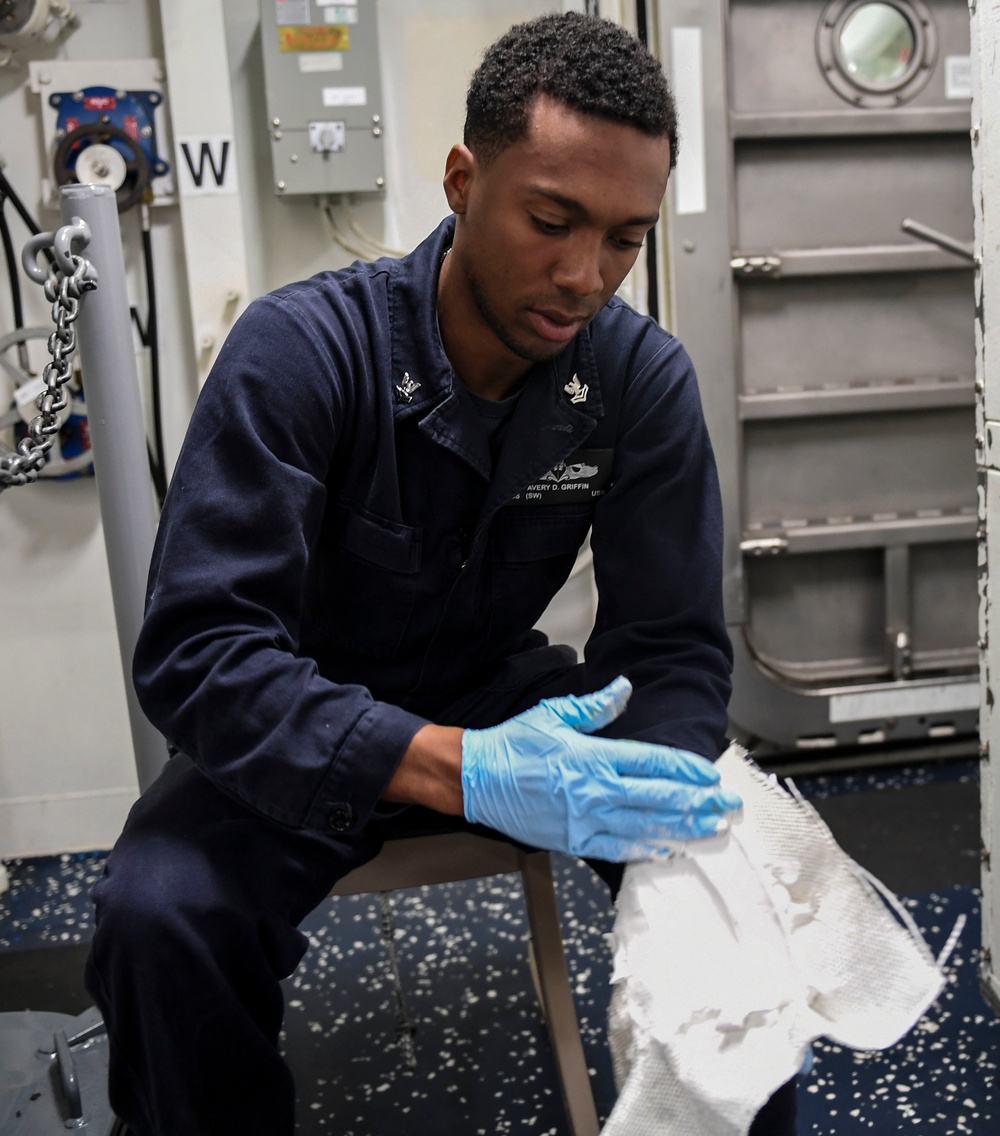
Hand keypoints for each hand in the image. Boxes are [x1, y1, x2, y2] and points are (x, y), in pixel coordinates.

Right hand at [460, 676, 741, 861]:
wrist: (476, 779)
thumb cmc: (513, 745)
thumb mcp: (554, 714)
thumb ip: (595, 707)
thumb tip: (625, 689)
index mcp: (593, 757)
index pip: (652, 762)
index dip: (685, 770)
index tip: (710, 775)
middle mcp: (594, 791)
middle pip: (658, 799)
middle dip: (698, 803)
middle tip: (727, 806)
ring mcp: (585, 820)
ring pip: (645, 828)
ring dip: (682, 829)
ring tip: (710, 830)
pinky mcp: (573, 840)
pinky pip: (616, 849)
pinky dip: (645, 849)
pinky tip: (668, 849)